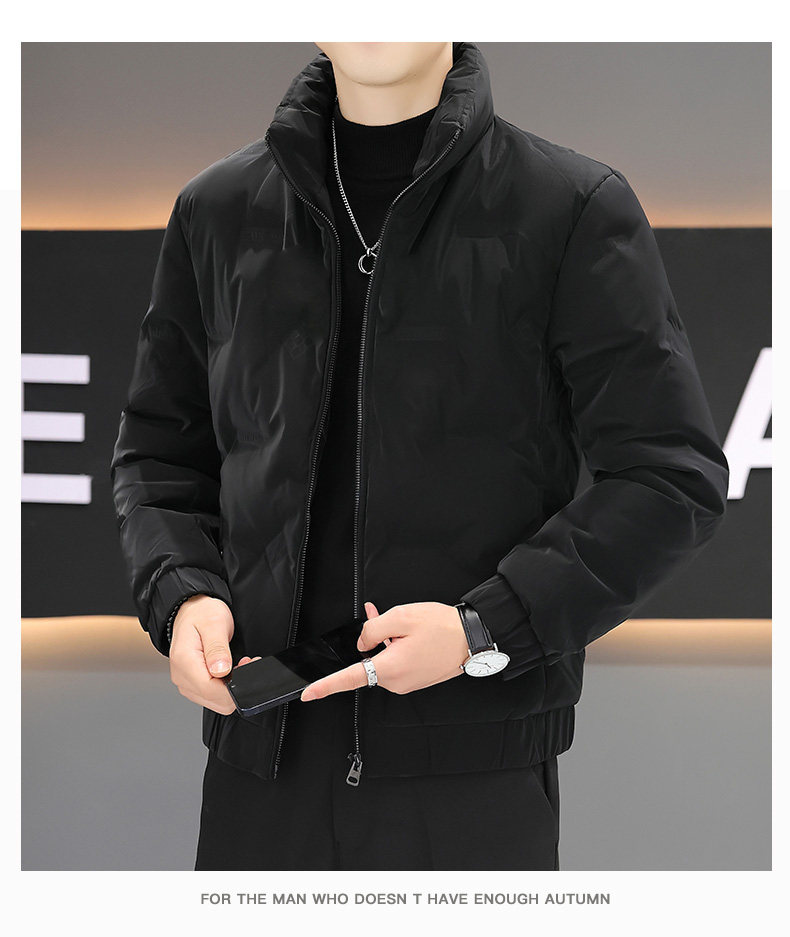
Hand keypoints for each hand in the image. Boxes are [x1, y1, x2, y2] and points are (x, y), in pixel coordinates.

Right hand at [169, 594, 239, 714]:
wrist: (191, 611)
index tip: (247, 666)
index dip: (234, 685)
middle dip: (235, 686)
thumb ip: (217, 648)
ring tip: (237, 664)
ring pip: (216, 702)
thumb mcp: (214, 623)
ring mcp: (186, 683)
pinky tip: (230, 671)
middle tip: (245, 662)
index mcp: (184, 661)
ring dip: (231, 687)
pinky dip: (225, 687)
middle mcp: (181, 677)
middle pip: (215, 700)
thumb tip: (221, 671)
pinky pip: (213, 696)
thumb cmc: (201, 614)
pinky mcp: (193, 685)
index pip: (210, 690)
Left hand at [300, 600, 469, 700]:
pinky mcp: (415, 679)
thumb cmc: (443, 628)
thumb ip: (373, 629)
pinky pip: (395, 662)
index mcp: (390, 669)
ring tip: (401, 621)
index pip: (349, 678)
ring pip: (382, 659)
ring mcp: (407, 683)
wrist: (474, 639)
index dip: (325, 686)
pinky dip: (394, 647)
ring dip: (384, 641)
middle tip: (376, 615)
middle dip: (369, 640)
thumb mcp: (401, 617)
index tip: (308, 693)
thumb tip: (362, 642)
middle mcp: (396, 682)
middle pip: (368, 661)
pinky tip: (404, 632)